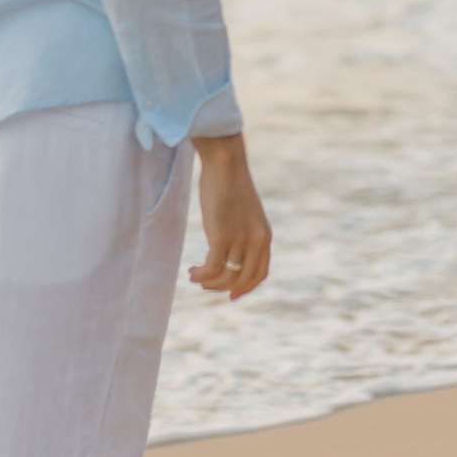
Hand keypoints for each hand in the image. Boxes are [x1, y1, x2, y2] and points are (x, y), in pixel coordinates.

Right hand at [188, 133, 271, 299]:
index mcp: (264, 236)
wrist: (225, 163)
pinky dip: (202, 275)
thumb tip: (230, 248)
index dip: (244, 287)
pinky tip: (192, 271)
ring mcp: (240, 240)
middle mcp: (256, 241)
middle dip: (223, 288)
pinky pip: (212, 268)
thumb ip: (243, 231)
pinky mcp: (222, 237)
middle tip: (206, 285)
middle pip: (243, 280)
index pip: (259, 274)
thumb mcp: (245, 212)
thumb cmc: (230, 183)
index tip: (230, 293)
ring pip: (226, 277)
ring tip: (195, 276)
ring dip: (209, 282)